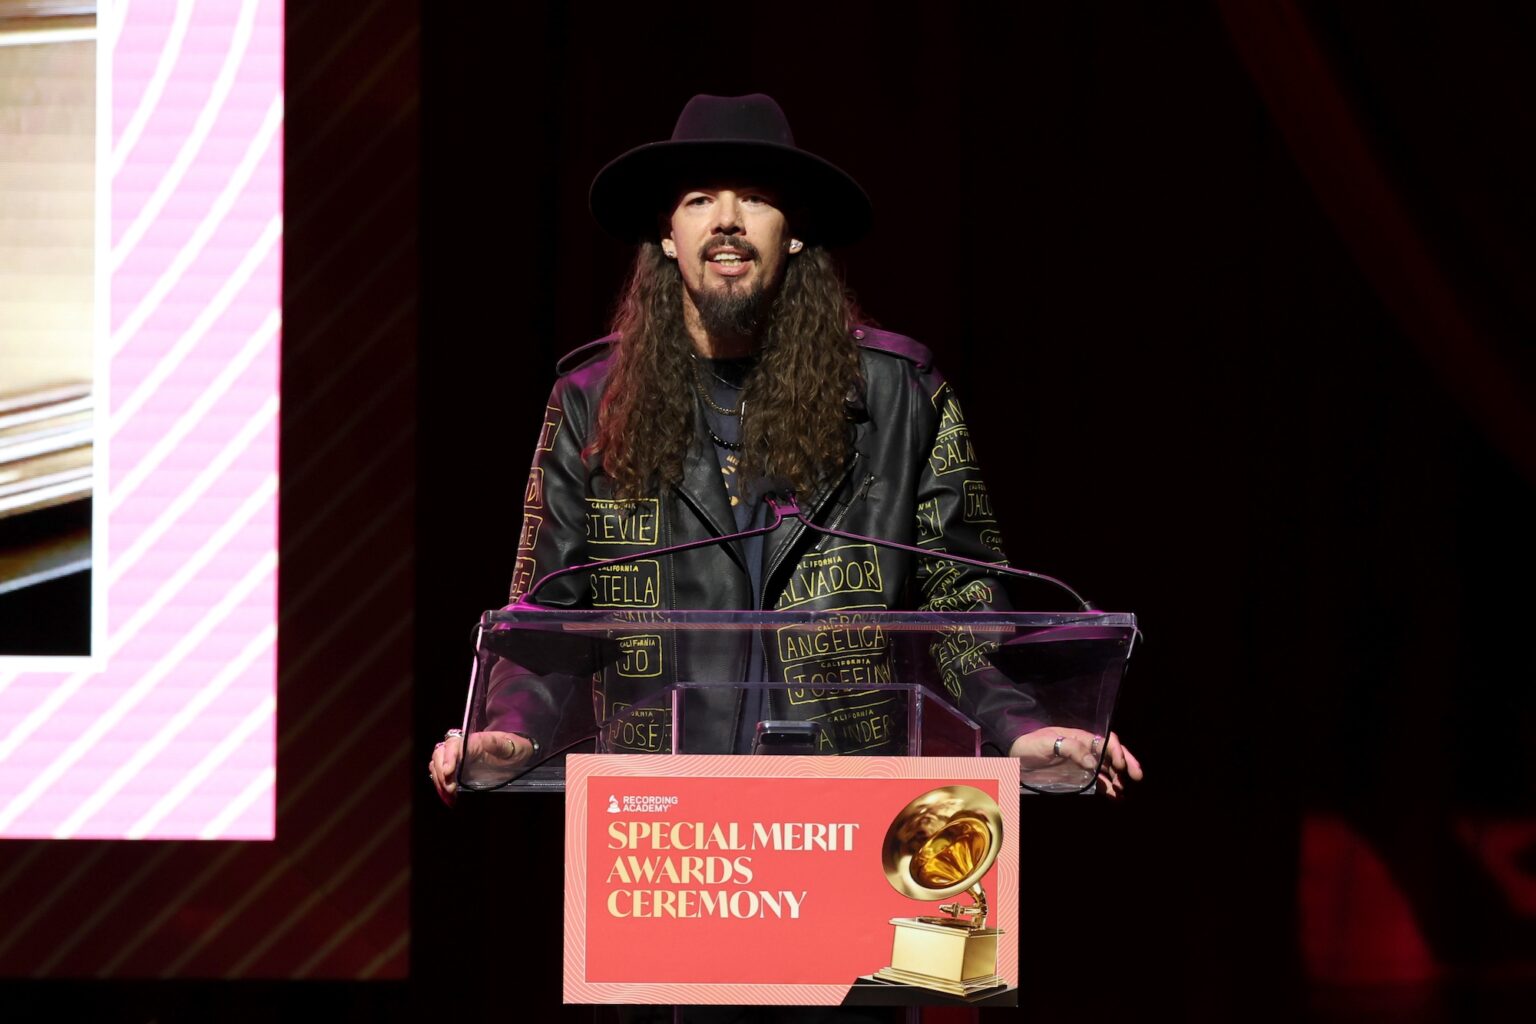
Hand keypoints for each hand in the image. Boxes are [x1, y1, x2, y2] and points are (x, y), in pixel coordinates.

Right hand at [428, 729, 535, 805]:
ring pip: (437, 765)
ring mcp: (457, 758)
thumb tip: (487, 741)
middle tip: (450, 789)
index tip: (448, 772)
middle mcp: (462, 747)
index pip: (454, 744)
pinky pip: (441, 775)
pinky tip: (449, 798)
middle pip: (440, 754)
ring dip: (439, 781)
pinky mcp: (457, 769)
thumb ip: (499, 744)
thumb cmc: (514, 748)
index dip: (448, 757)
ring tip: (449, 797)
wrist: (515, 754)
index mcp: (474, 740)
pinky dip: (441, 786)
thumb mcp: (511, 745)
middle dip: (440, 772)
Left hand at [1008, 727, 1142, 797]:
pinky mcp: (1079, 777)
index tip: (1119, 765)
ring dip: (1119, 779)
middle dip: (1127, 764)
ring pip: (1108, 770)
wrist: (1015, 756)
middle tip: (1138, 777)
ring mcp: (1083, 764)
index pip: (1106, 741)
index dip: (1116, 751)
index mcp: (1081, 737)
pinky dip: (1109, 788)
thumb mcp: (1047, 742)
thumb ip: (1070, 749)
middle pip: (1113, 755)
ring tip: (1125, 792)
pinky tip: (1116, 796)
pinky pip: (1098, 781)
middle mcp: (1086, 750)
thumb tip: (1094, 762)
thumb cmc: (1030, 744)